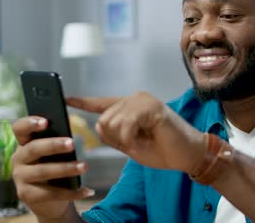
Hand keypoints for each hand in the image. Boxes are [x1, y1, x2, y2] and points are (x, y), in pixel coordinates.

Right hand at [11, 117, 93, 220]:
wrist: (48, 201)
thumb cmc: (53, 168)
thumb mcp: (54, 155)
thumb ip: (57, 143)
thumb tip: (71, 139)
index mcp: (24, 143)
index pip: (19, 128)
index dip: (29, 123)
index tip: (46, 122)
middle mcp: (18, 159)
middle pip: (33, 149)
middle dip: (54, 145)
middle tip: (72, 143)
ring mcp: (20, 178)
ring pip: (43, 171)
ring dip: (65, 168)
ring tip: (84, 166)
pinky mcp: (27, 195)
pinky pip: (51, 193)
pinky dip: (72, 192)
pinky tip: (87, 190)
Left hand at [66, 92, 206, 173]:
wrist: (188, 155)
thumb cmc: (163, 150)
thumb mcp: (131, 145)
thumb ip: (114, 136)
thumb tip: (98, 125)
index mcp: (129, 107)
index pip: (101, 103)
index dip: (82, 102)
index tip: (66, 99)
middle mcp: (134, 99)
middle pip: (103, 119)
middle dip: (116, 138)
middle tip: (137, 142)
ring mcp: (143, 100)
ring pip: (112, 122)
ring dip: (126, 139)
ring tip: (145, 140)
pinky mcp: (151, 107)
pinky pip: (126, 125)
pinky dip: (132, 139)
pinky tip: (146, 139)